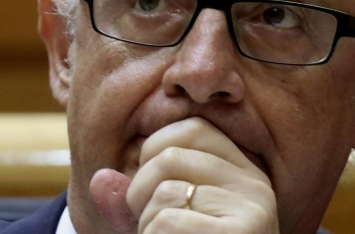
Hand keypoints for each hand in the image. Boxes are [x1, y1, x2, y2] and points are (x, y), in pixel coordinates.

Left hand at [90, 117, 278, 233]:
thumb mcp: (164, 226)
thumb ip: (133, 201)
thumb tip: (100, 179)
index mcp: (243, 175)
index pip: (194, 129)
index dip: (154, 148)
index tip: (147, 187)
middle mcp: (254, 187)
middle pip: (171, 154)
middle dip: (140, 191)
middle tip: (150, 226)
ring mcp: (251, 212)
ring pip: (164, 191)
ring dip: (146, 225)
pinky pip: (166, 223)